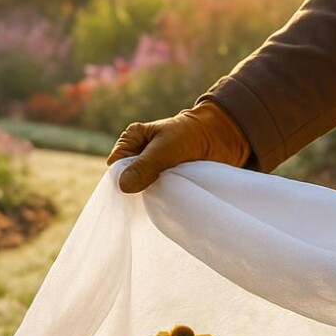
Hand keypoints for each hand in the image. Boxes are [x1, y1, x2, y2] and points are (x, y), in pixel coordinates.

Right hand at [106, 101, 251, 193]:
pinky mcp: (163, 180)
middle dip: (137, 188)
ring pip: (141, 188)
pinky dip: (160, 197)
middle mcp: (138, 154)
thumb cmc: (190, 136)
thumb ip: (144, 166)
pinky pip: (155, 193)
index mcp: (132, 139)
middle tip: (154, 191)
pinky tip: (167, 199)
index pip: (116, 164)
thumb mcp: (165, 149)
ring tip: (164, 193)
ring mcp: (151, 169)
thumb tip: (123, 186)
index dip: (123, 177)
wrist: (219, 137)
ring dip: (151, 193)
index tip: (138, 185)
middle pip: (127, 178)